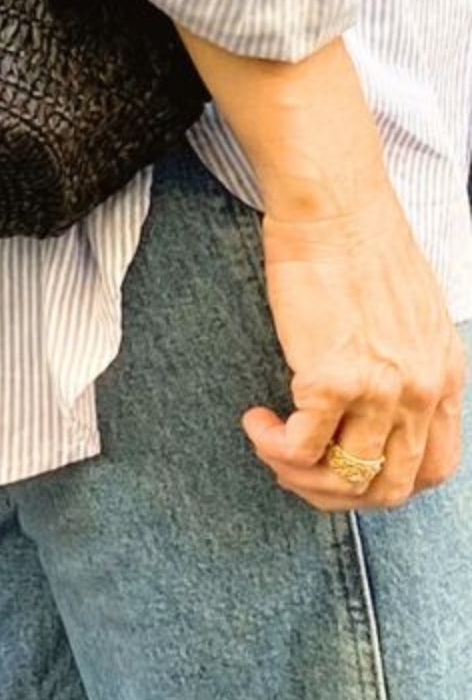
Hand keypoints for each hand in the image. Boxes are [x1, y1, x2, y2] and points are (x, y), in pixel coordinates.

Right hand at [243, 185, 465, 509]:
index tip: (344, 466)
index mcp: (443, 376)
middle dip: (336, 492)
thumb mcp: (410, 316)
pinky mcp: (331, 379)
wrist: (334, 207)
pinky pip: (300, 447)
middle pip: (388, 487)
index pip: (433, 468)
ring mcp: (380, 389)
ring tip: (271, 442)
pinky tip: (257, 421)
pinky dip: (272, 446)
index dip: (384, 483)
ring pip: (344, 477)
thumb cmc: (360, 244)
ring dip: (298, 474)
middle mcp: (420, 391)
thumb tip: (377, 402)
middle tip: (298, 467)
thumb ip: (405, 364)